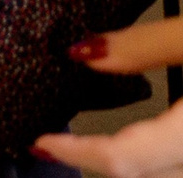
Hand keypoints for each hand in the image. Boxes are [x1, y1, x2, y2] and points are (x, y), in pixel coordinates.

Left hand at [40, 23, 182, 175]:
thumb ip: (141, 46)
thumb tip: (85, 54)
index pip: (126, 156)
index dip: (78, 151)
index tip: (42, 141)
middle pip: (142, 174)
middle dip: (95, 161)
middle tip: (56, 145)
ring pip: (164, 176)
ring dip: (125, 163)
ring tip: (86, 146)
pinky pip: (177, 167)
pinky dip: (148, 160)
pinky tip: (132, 143)